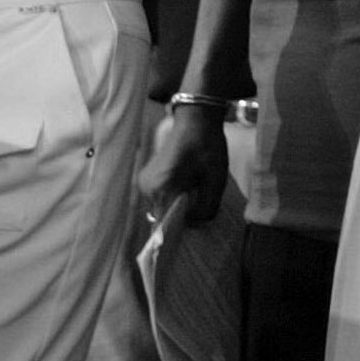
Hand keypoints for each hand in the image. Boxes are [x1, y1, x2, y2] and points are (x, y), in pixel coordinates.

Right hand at [139, 104, 228, 224]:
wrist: (195, 118)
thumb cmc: (207, 145)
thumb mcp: (215, 178)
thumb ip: (207, 206)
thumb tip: (196, 223)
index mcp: (161, 187)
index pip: (163, 225)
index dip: (175, 236)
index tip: (187, 242)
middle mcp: (146, 188)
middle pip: (164, 217)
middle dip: (183, 217)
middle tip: (202, 206)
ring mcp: (144, 183)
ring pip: (163, 208)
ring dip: (179, 207)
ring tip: (197, 192)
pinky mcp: (147, 179)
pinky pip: (161, 198)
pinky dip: (174, 198)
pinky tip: (189, 187)